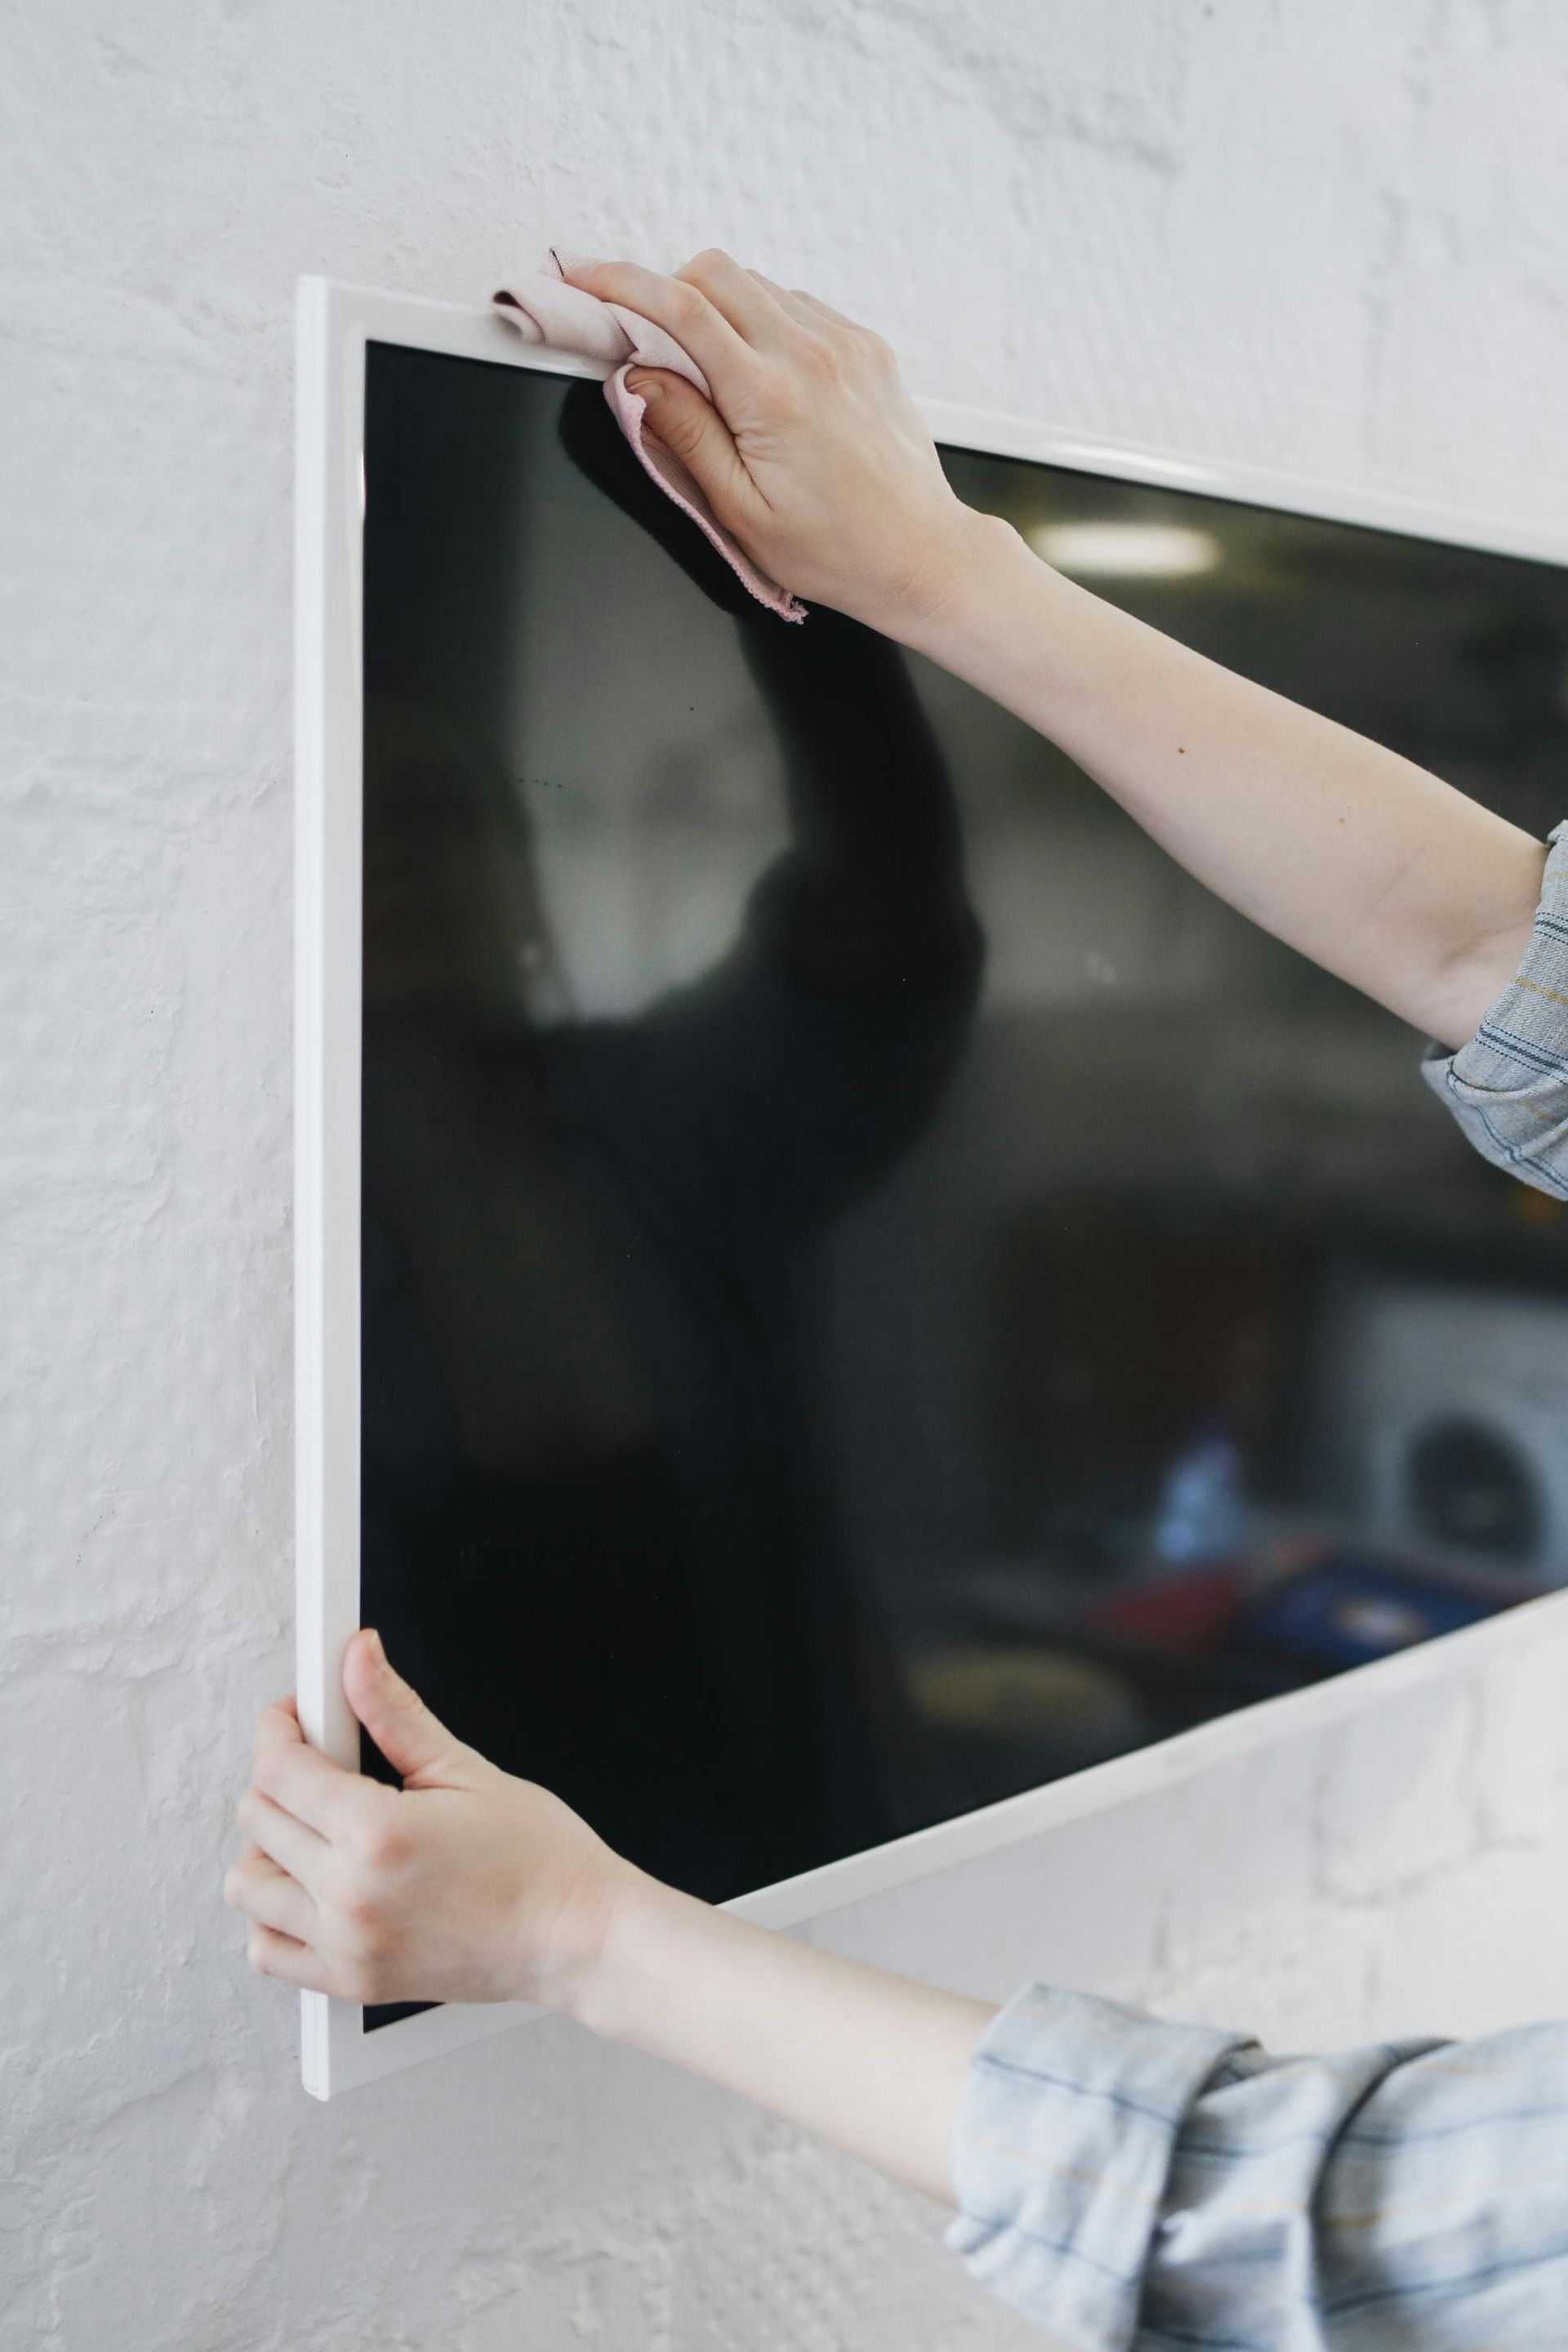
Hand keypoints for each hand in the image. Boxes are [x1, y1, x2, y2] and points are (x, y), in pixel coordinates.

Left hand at [224, 1630, 631, 2014]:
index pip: (279, 1768)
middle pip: (258, 1818)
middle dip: (282, 1775)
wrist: (576, 1937)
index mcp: (377, 1835)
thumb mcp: (465, 1769)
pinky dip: (273, 1915)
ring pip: (246, 1885)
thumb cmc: (540, 1859)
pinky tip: (312, 1886)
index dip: (280, 1726)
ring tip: (319, 1828)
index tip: (297, 1714)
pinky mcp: (352, 1981)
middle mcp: (350, 1896)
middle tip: (326, 1762)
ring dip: (269, 1847)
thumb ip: (394, 1713)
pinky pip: (266, 1951)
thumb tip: (356, 1658)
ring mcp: (347, 1946)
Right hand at [564, 249, 996, 633]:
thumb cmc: (835, 550)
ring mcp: (845, 343)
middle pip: (716, 272)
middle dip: (668, 287)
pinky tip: (762, 371)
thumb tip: (640, 379)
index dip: (621, 283)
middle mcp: (810, 353)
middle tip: (649, 334)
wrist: (920, 554)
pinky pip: (800, 305)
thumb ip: (687, 435)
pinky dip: (765, 320)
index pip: (681, 307)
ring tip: (712, 367)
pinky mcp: (867, 346)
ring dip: (719, 305)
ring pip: (758, 283)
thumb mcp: (742, 511)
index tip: (586, 280)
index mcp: (769, 396)